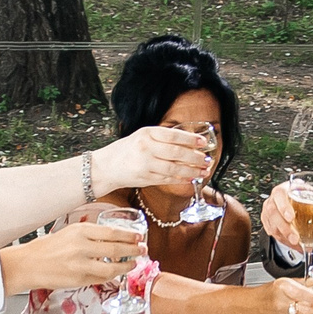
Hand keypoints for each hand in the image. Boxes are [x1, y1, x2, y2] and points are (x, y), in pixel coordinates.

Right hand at [1, 220, 146, 292]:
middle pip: (116, 249)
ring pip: (112, 268)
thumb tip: (113, 240)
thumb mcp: (69, 233)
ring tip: (133, 264)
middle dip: (133, 251)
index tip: (138, 237)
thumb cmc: (47, 248)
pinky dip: (111, 276)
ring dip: (126, 267)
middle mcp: (81, 246)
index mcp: (80, 230)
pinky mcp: (78, 279)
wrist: (28, 264)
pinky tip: (116, 274)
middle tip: (142, 250)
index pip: (112, 232)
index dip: (128, 236)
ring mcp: (80, 264)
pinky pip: (100, 278)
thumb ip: (90, 236)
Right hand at [91, 125, 210, 194]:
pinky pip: (168, 179)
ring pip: (174, 169)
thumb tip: (190, 142)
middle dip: (195, 157)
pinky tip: (191, 178)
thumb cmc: (127, 150)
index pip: (173, 136)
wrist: (105, 167)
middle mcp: (146, 148)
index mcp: (146, 133)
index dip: (191, 139)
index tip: (203, 142)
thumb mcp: (142, 136)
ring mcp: (145, 165)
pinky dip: (181, 180)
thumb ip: (162, 138)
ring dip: (192, 171)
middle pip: (176, 153)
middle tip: (207, 159)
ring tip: (203, 171)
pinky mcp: (145, 179)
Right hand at [261, 182, 312, 255]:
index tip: (291, 217)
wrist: (293, 201)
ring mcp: (268, 211)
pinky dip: (282, 240)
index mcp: (284, 189)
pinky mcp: (267, 221)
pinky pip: (272, 232)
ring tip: (295, 244)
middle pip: (273, 213)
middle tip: (295, 238)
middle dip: (284, 228)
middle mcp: (273, 199)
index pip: (279, 195)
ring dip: (283, 236)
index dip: (283, 206)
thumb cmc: (302, 198)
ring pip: (272, 225)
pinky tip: (292, 244)